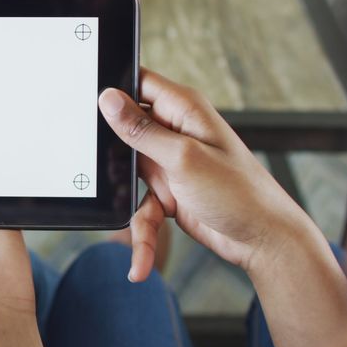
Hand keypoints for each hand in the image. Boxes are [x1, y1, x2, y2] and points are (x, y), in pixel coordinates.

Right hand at [99, 68, 317, 280]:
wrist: (263, 240)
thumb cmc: (238, 193)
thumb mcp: (183, 158)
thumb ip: (141, 130)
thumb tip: (108, 99)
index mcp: (183, 109)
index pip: (137, 82)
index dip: (110, 90)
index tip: (82, 104)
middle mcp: (174, 131)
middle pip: (123, 129)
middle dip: (109, 152)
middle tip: (94, 170)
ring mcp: (169, 162)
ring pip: (125, 173)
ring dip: (125, 201)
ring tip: (131, 226)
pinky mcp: (167, 191)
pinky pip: (140, 208)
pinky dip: (142, 235)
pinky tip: (140, 264)